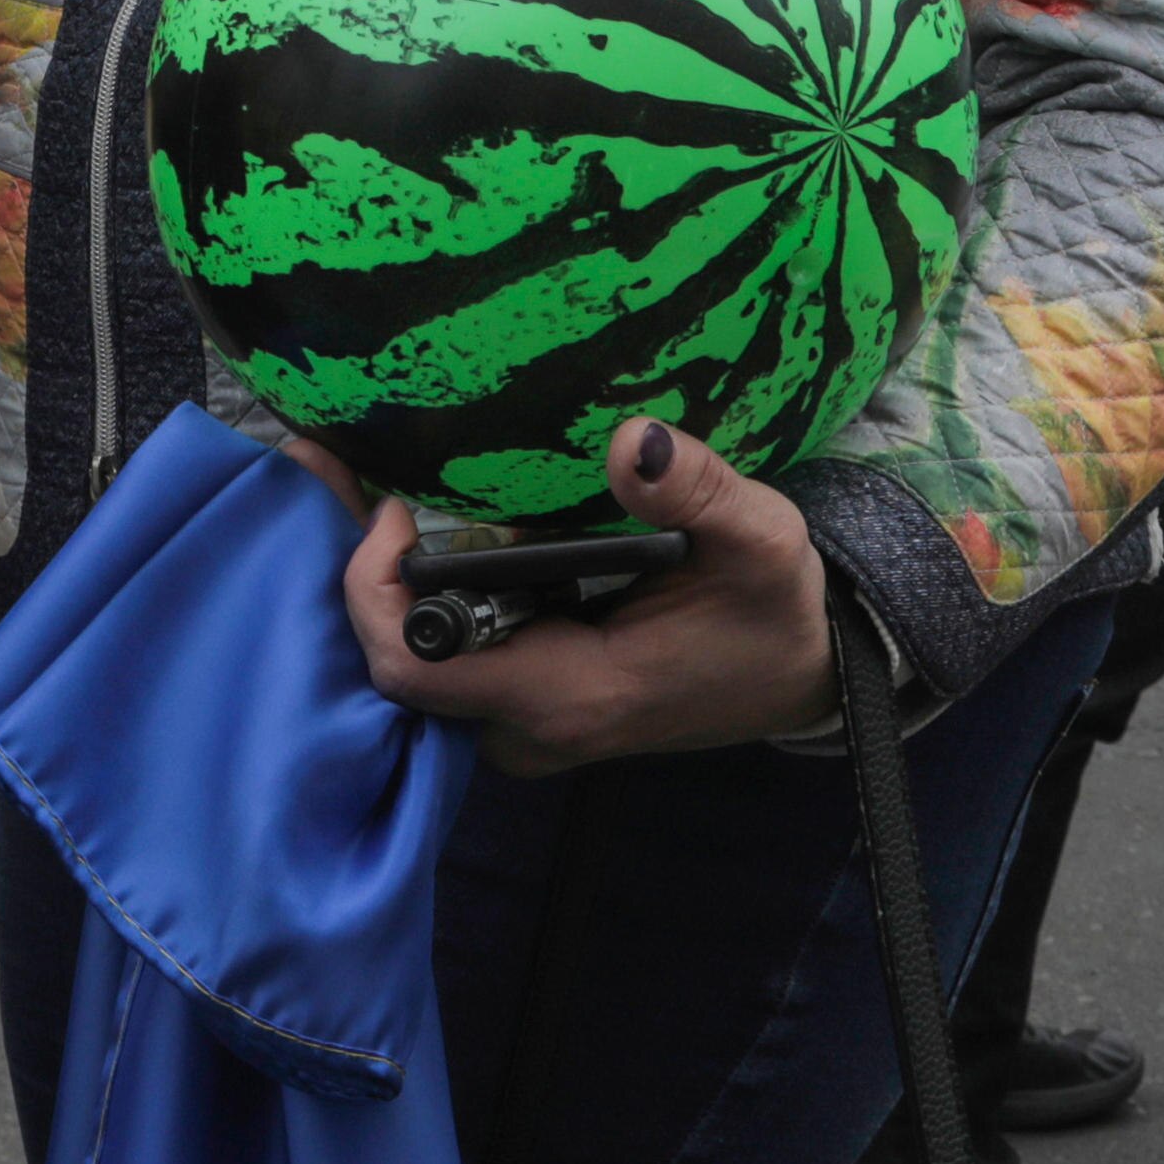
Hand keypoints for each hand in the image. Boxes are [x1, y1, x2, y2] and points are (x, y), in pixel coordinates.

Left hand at [329, 417, 835, 774]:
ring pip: (426, 670)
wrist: (804, 675)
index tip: (394, 509)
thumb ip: (697, 491)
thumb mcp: (760, 539)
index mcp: (573, 692)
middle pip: (402, 671)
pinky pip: (458, 665)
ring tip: (381, 493)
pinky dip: (433, 604)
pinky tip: (427, 533)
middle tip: (359, 481)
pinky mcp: (541, 704)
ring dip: (399, 591)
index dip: (376, 594)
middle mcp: (538, 723)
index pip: (419, 672)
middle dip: (371, 583)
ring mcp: (535, 722)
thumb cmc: (777, 612)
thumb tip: (630, 440)